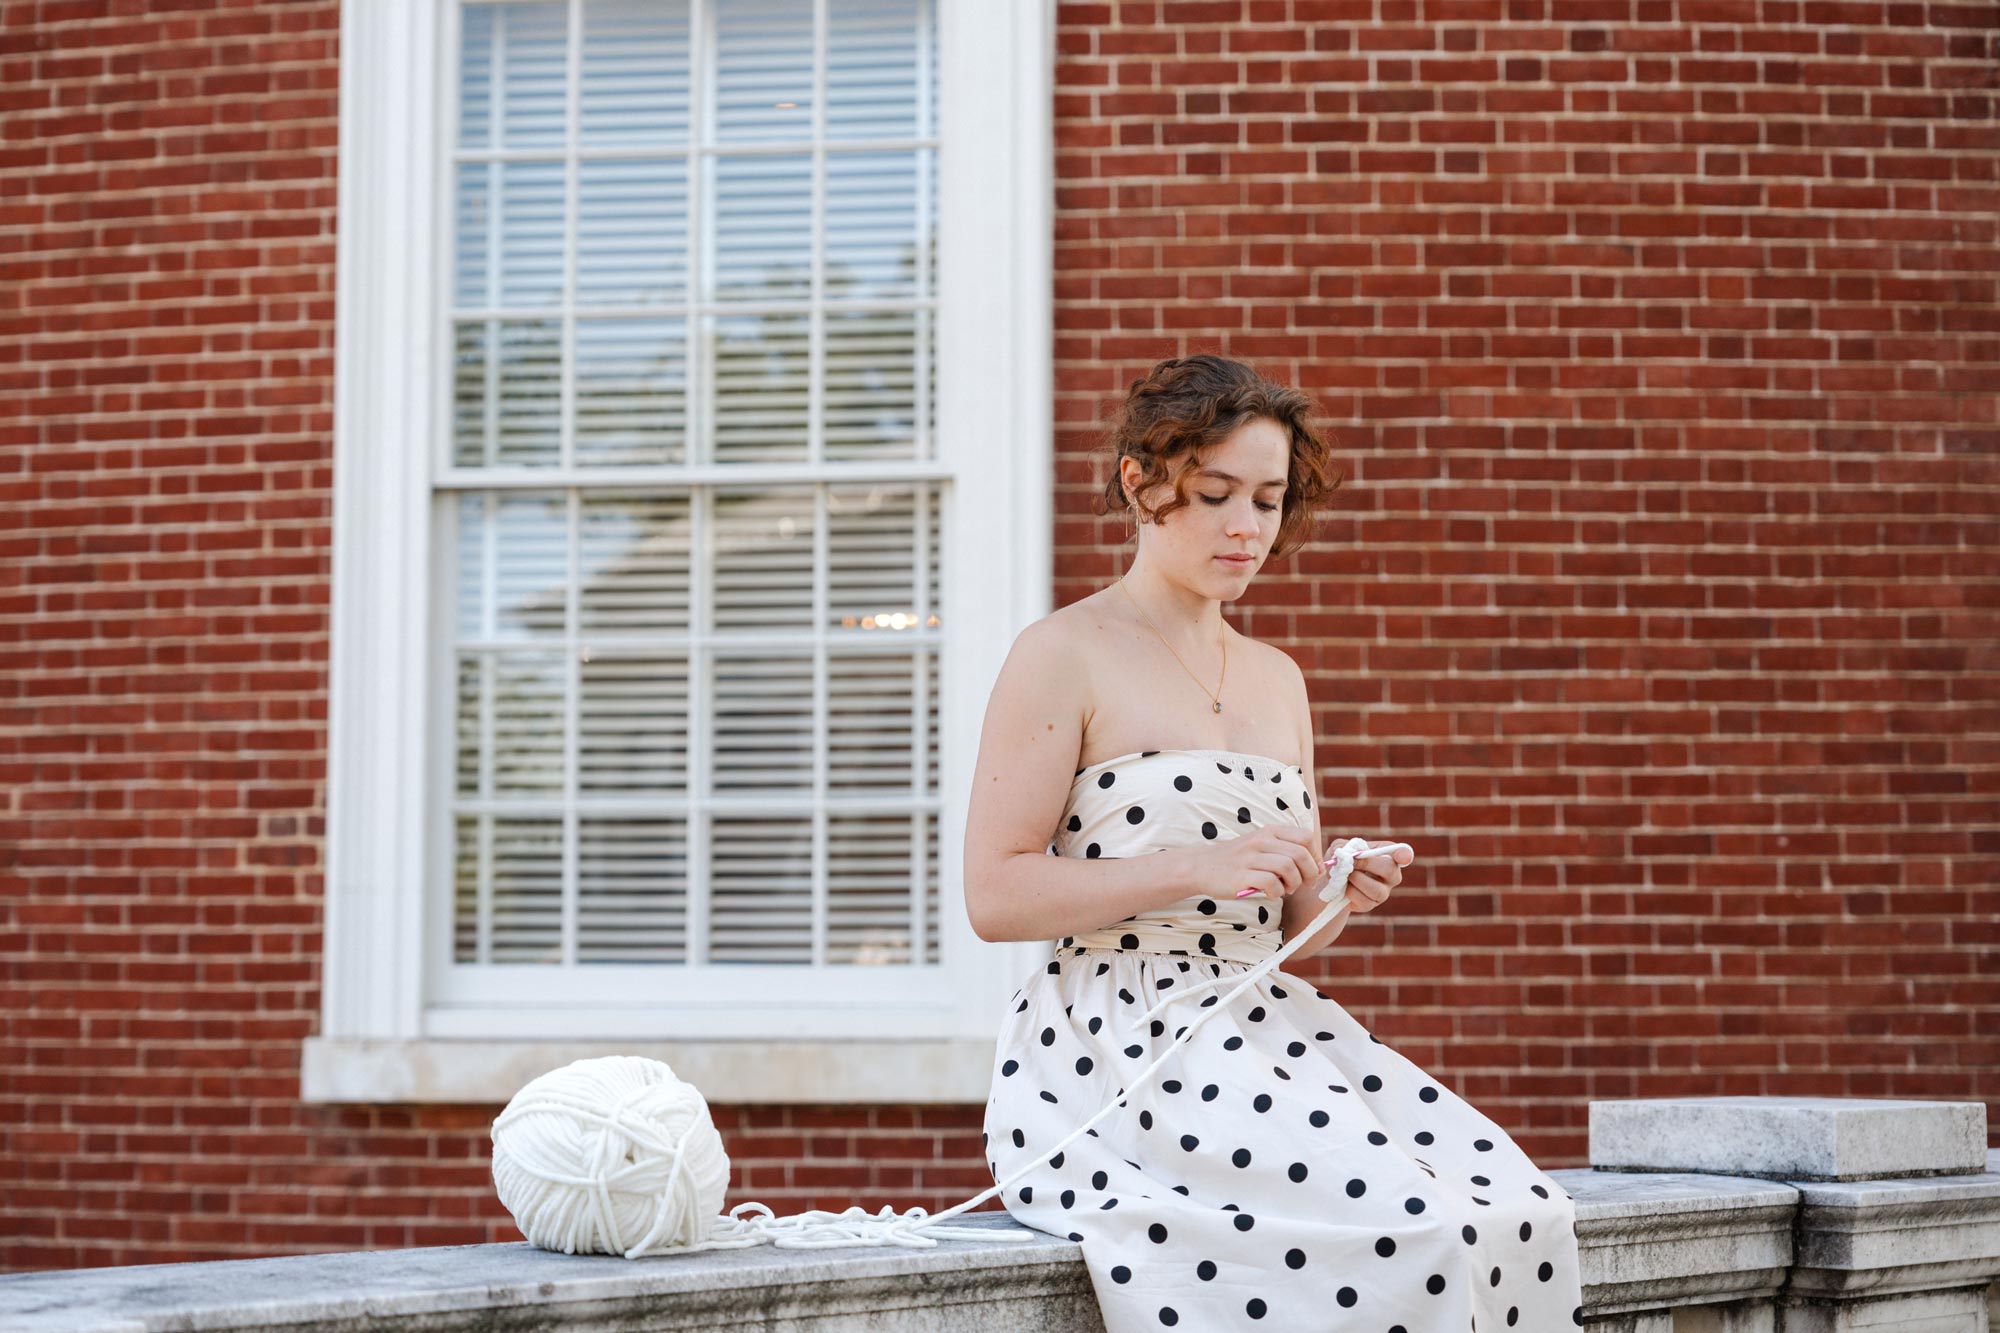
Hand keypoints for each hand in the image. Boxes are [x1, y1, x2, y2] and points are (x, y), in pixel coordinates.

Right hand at [1181, 825, 1323, 901]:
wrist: (1202, 866)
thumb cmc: (1238, 860)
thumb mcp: (1262, 846)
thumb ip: (1288, 851)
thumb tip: (1320, 867)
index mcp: (1270, 831)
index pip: (1306, 837)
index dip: (1315, 856)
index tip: (1310, 871)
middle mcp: (1261, 840)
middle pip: (1301, 854)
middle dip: (1309, 874)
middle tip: (1303, 885)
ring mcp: (1250, 857)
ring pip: (1288, 868)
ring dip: (1293, 884)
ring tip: (1286, 889)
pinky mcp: (1241, 875)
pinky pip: (1271, 883)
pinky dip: (1276, 892)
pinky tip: (1270, 893)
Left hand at [1341, 840, 1411, 913]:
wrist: (1330, 881)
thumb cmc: (1340, 860)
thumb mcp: (1339, 847)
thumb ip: (1343, 847)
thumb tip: (1347, 855)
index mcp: (1386, 855)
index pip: (1403, 853)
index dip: (1405, 854)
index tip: (1403, 857)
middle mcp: (1390, 874)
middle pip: (1390, 870)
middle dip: (1368, 863)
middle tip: (1352, 862)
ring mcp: (1382, 891)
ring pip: (1377, 889)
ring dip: (1357, 880)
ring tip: (1347, 876)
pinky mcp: (1370, 905)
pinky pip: (1364, 901)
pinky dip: (1350, 892)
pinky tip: (1345, 888)